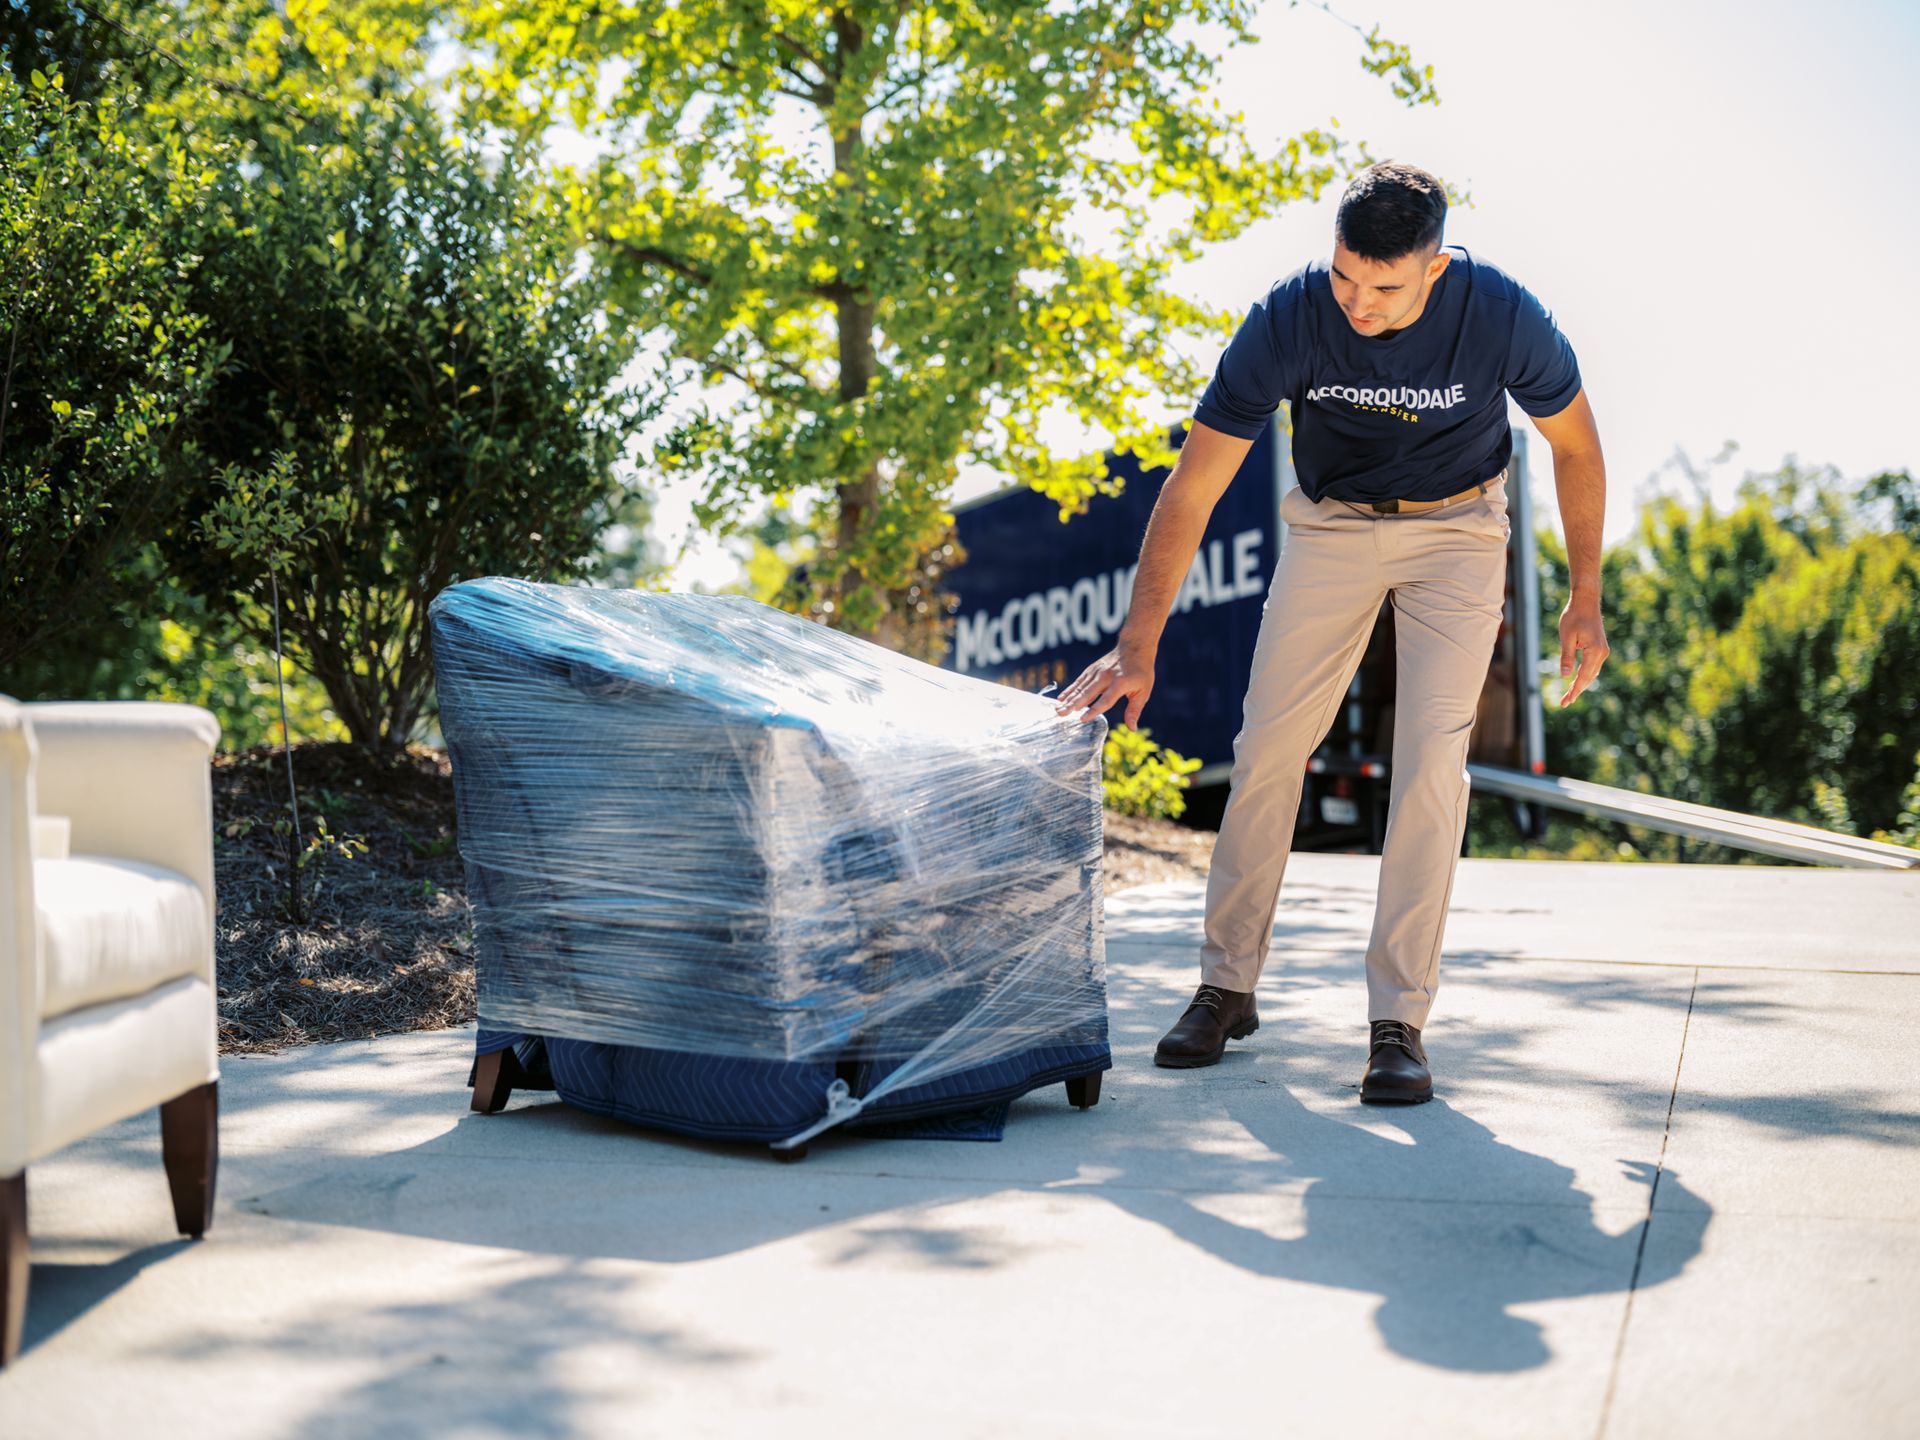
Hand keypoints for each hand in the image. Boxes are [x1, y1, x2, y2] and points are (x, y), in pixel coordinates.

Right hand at [1053, 644, 1154, 727]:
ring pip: (1080, 688)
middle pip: (1088, 693)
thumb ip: (1134, 710)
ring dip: (1068, 699)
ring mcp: (1097, 672)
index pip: (1105, 700)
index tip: (1083, 719)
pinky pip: (1079, 681)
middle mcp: (1106, 677)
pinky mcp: (1092, 669)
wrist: (1134, 646)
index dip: (1094, 710)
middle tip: (1062, 714)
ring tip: (1058, 709)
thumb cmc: (1141, 671)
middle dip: (1073, 705)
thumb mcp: (1143, 691)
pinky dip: (1070, 690)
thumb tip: (1132, 729)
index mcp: (1120, 683)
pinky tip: (1062, 698)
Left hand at [1557, 592, 1608, 706]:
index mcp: (1595, 651)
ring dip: (1580, 685)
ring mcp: (1602, 651)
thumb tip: (1566, 676)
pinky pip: (1592, 667)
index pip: (1583, 676)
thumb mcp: (1566, 637)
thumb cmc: (1574, 616)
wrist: (1586, 602)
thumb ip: (1567, 656)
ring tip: (1568, 696)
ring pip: (1591, 674)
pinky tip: (1576, 682)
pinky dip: (1584, 676)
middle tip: (1564, 703)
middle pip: (1588, 678)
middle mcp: (1602, 653)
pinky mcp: (1600, 649)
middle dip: (1576, 691)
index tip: (1566, 702)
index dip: (1574, 690)